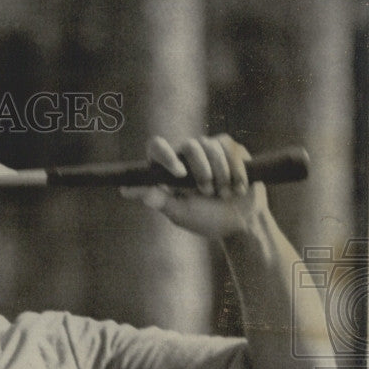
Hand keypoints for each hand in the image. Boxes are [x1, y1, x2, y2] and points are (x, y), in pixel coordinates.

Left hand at [119, 134, 269, 239]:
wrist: (241, 222)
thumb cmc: (206, 219)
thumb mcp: (180, 213)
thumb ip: (159, 200)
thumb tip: (126, 190)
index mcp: (167, 170)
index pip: (157, 148)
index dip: (166, 155)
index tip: (179, 173)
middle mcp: (185, 156)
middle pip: (189, 146)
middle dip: (201, 170)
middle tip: (207, 192)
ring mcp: (207, 150)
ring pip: (210, 145)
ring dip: (220, 173)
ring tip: (224, 195)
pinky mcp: (228, 149)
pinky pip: (228, 148)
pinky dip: (235, 170)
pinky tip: (238, 188)